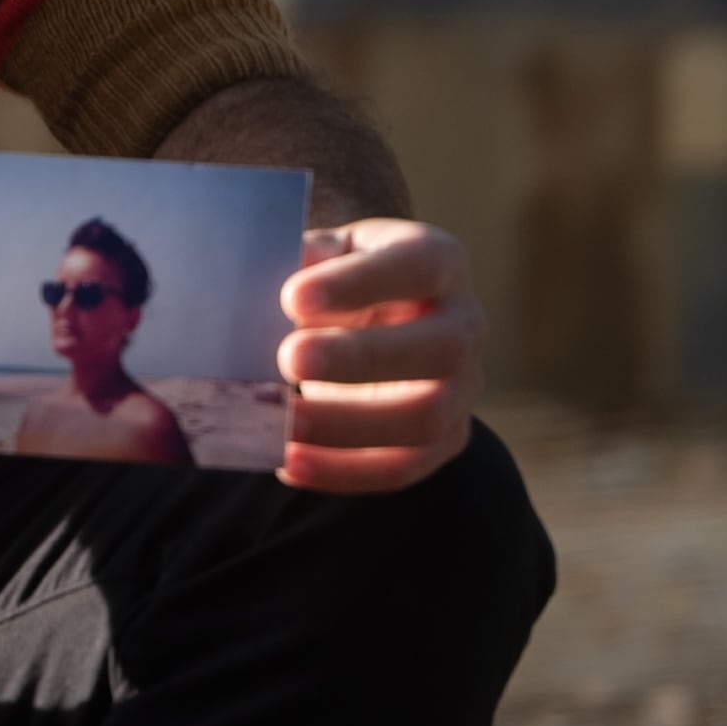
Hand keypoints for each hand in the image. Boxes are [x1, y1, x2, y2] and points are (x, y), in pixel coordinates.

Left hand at [274, 220, 480, 492]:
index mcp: (439, 260)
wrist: (371, 323)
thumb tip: (262, 277)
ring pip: (426, 417)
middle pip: (438, 346)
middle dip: (360, 357)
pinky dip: (342, 471)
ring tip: (282, 425)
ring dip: (348, 426)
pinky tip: (287, 463)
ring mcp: (463, 387)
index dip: (360, 283)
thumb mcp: (324, 254)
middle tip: (287, 359)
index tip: (292, 297)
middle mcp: (464, 323)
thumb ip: (302, 260)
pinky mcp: (445, 439)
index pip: (417, 265)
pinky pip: (401, 467)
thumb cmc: (338, 278)